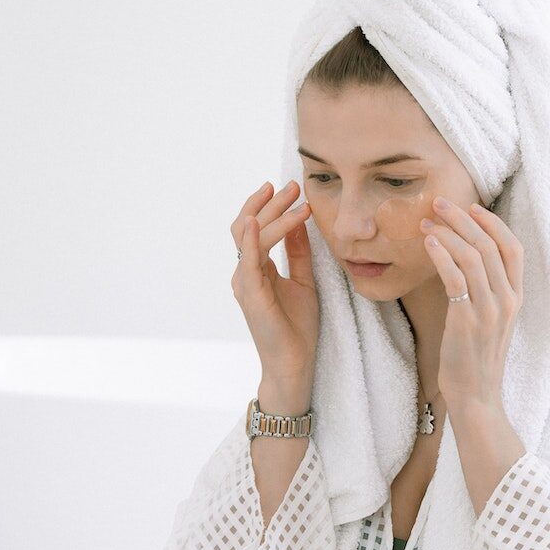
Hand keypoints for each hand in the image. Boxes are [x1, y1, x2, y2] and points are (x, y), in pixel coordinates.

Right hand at [230, 180, 317, 387]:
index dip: (268, 206)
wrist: (294, 364)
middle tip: (293, 185)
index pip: (254, 229)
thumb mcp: (304, 281)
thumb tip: (300, 222)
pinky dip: (251, 239)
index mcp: (256, 269)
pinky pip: (247, 262)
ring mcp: (245, 283)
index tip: (289, 188)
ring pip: (249, 237)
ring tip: (294, 198)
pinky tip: (255, 222)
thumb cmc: (297, 327)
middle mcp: (245, 273)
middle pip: (247, 226)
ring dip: (271, 214)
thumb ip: (298, 253)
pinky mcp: (250, 295)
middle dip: (270, 203)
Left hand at [420, 198, 523, 407]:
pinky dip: (441, 255)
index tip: (472, 208)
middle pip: (490, 245)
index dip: (494, 223)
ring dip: (447, 233)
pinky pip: (456, 278)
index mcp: (516, 298)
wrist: (477, 396)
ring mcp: (490, 310)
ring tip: (426, 223)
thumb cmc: (476, 358)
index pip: (514, 248)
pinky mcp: (467, 320)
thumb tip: (464, 260)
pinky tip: (428, 244)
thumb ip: (486, 292)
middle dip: (463, 219)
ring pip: (472, 256)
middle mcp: (508, 300)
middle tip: (439, 203)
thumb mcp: (491, 321)